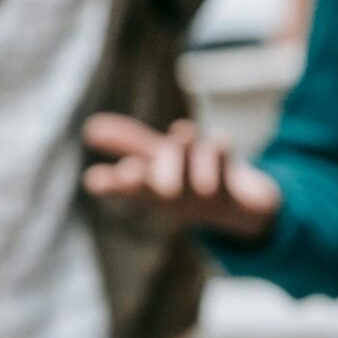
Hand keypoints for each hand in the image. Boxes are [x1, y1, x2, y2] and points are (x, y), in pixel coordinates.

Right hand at [81, 113, 282, 242]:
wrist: (247, 211)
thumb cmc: (193, 181)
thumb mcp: (159, 160)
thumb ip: (127, 144)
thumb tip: (90, 127)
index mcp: (153, 193)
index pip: (127, 191)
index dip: (113, 187)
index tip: (95, 180)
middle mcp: (177, 200)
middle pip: (157, 192)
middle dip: (144, 181)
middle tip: (128, 172)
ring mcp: (206, 200)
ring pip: (194, 179)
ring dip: (188, 156)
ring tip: (183, 132)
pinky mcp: (235, 196)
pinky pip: (229, 174)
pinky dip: (222, 154)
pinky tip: (218, 140)